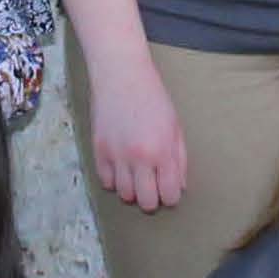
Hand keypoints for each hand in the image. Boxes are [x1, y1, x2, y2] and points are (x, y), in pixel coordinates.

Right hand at [85, 55, 188, 210]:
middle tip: (153, 187)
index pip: (170, 195)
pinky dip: (114, 180)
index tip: (168, 189)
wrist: (121, 76)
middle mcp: (139, 157)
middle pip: (146, 202)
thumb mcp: (175, 127)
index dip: (171, 196)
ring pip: (124, 195)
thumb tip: (179, 185)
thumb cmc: (152, 98)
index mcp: (162, 151)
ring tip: (136, 176)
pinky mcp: (99, 150)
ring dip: (132, 190)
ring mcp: (116, 155)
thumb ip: (179, 159)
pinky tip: (121, 168)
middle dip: (152, 199)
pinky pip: (106, 182)